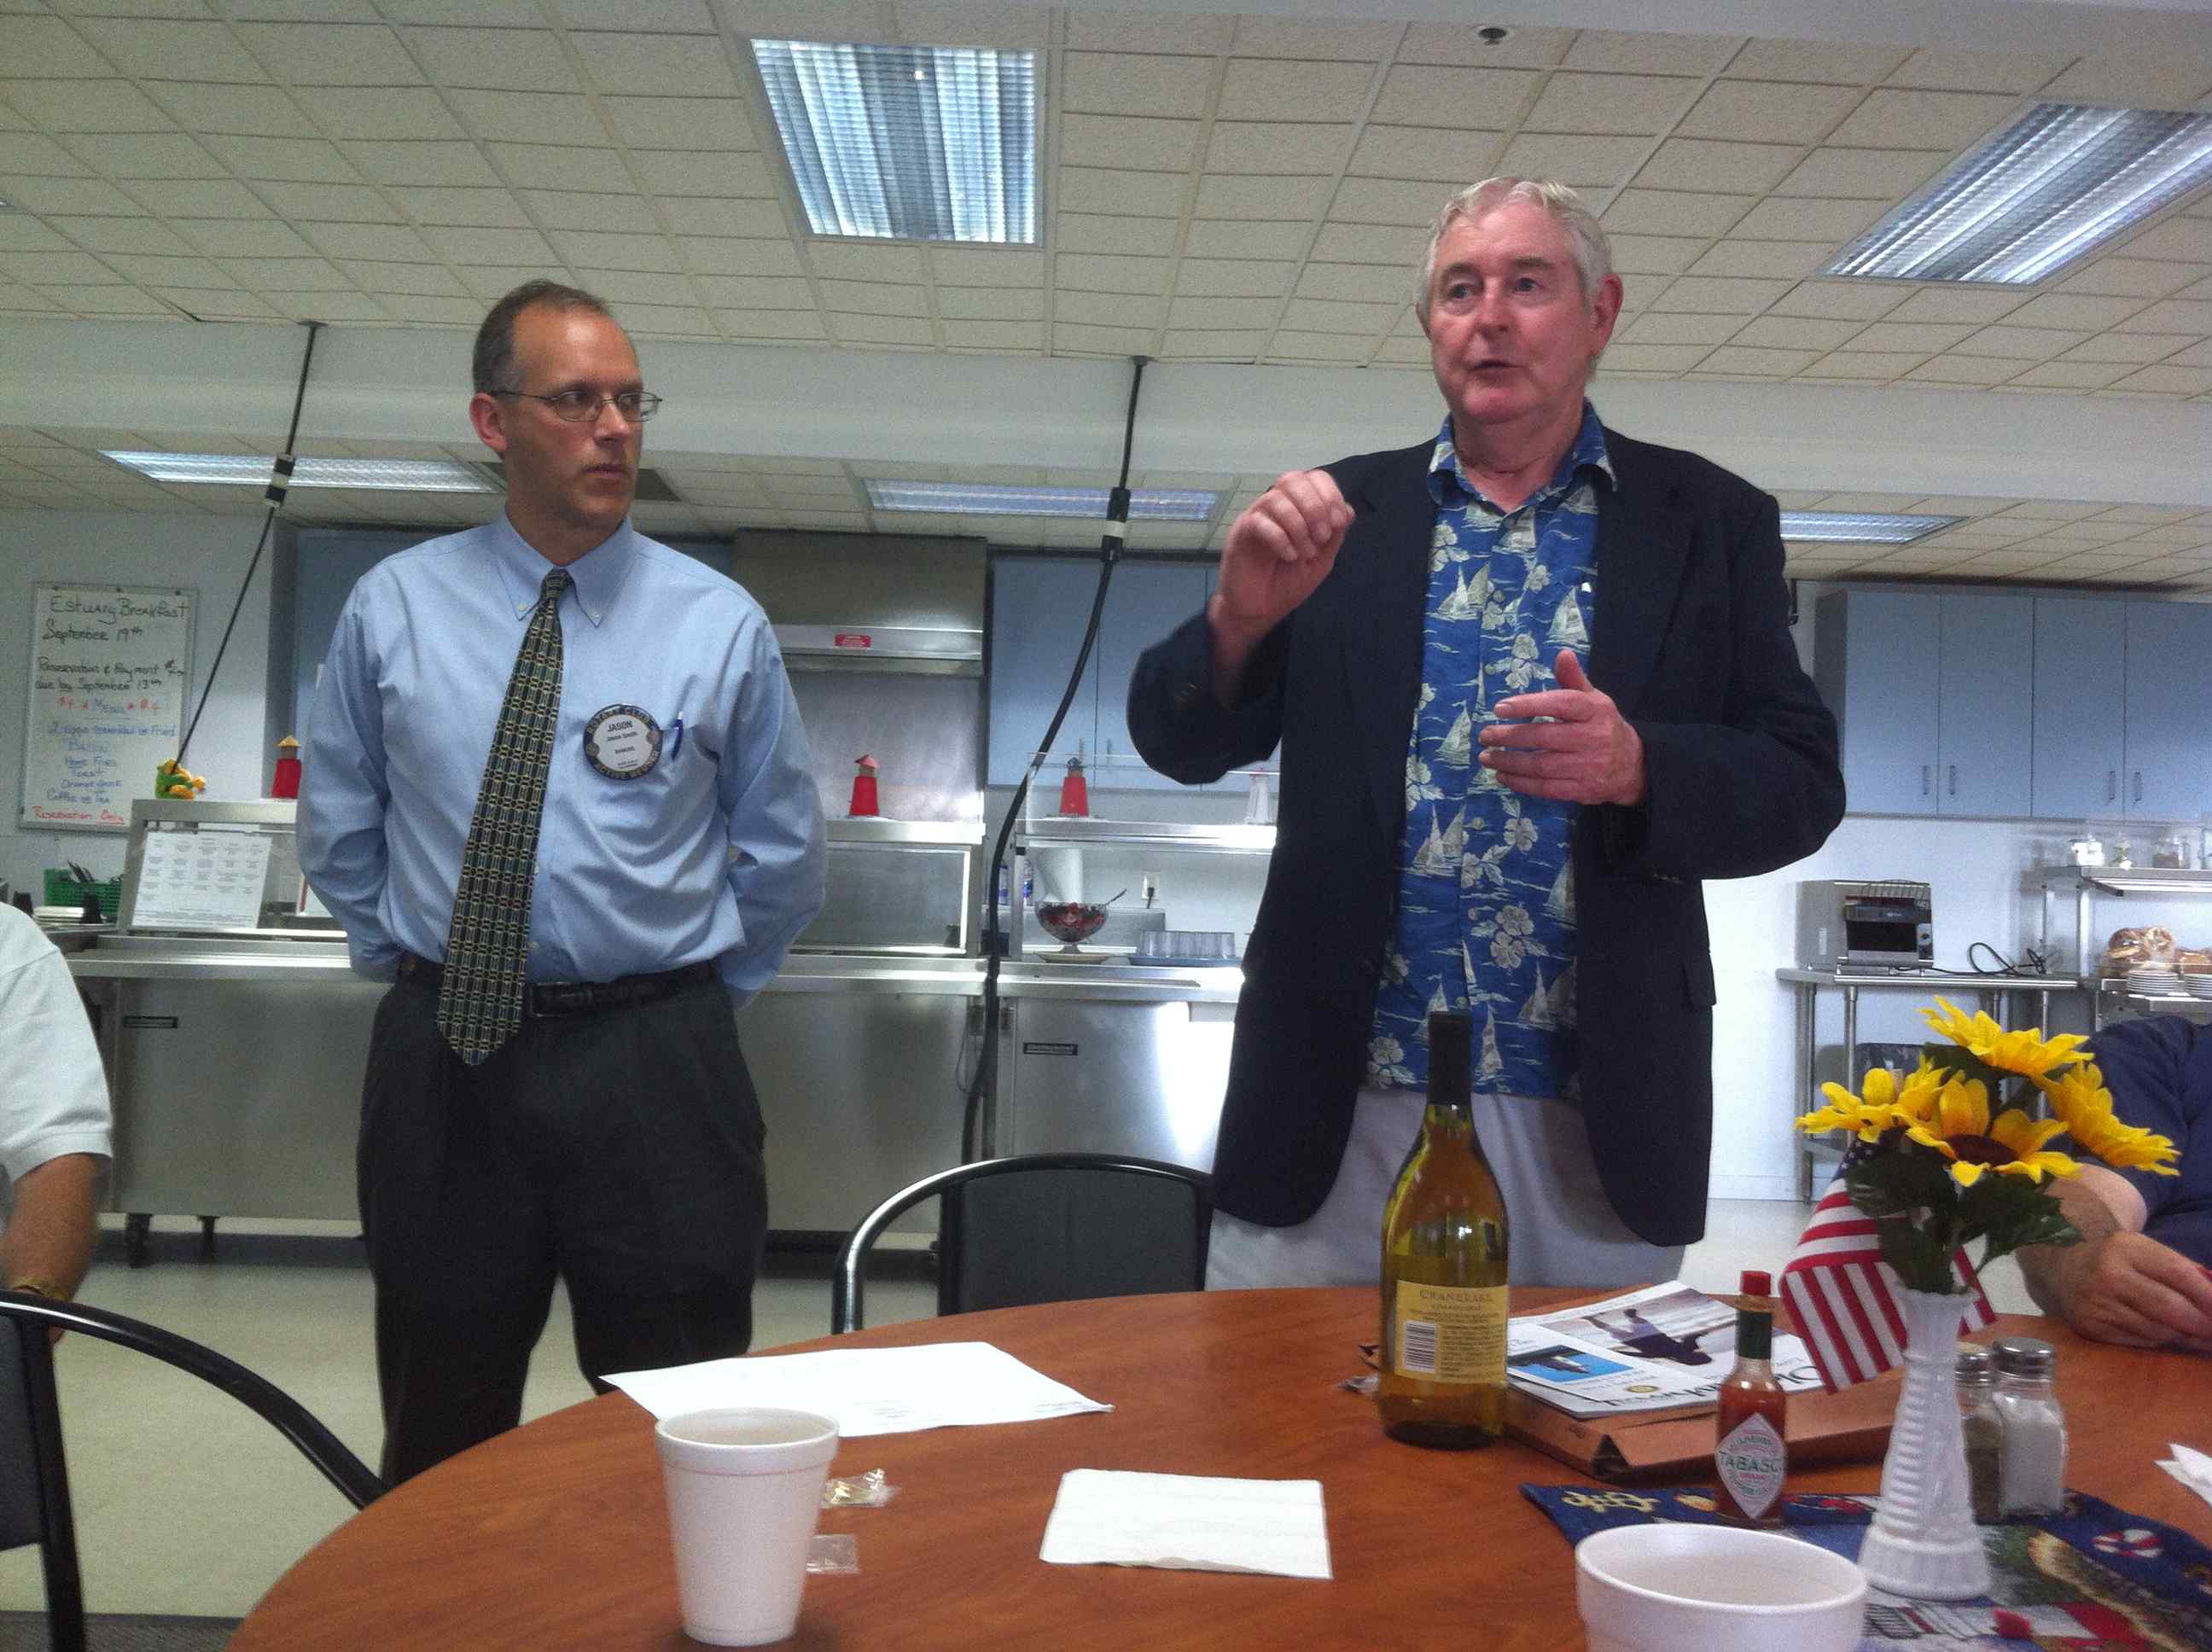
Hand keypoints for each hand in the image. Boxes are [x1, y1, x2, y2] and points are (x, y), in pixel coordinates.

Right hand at [1210, 469, 1351, 654]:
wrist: (1259, 612)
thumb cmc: (1287, 585)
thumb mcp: (1321, 561)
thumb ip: (1334, 536)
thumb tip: (1348, 510)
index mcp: (1297, 509)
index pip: (1313, 479)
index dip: (1329, 494)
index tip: (1338, 522)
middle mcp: (1276, 507)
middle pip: (1293, 479)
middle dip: (1314, 506)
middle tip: (1322, 536)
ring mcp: (1256, 518)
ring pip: (1276, 498)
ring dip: (1299, 525)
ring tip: (1306, 553)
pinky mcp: (1241, 534)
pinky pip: (1259, 522)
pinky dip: (1281, 538)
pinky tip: (1290, 557)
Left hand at [1478, 650, 1646, 805]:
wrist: (1632, 764)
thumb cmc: (1601, 725)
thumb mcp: (1592, 699)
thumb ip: (1573, 679)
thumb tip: (1563, 653)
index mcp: (1595, 710)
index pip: (1561, 704)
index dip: (1529, 705)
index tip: (1500, 707)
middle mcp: (1594, 737)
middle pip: (1545, 737)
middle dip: (1510, 737)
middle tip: (1485, 735)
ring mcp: (1589, 766)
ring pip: (1542, 765)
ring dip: (1510, 762)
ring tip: (1487, 757)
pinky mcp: (1583, 790)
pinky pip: (1547, 788)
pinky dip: (1521, 783)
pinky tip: (1503, 775)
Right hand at [2048, 1230, 2211, 1351]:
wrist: (2063, 1266)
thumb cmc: (2118, 1259)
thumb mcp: (2147, 1251)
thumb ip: (2185, 1271)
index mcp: (2126, 1248)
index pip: (2177, 1273)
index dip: (2208, 1296)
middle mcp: (2107, 1274)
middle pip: (2168, 1306)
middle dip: (2202, 1324)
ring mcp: (2096, 1302)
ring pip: (2157, 1329)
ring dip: (2183, 1336)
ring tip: (2195, 1335)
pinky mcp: (2089, 1326)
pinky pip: (2139, 1341)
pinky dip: (2159, 1341)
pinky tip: (2164, 1335)